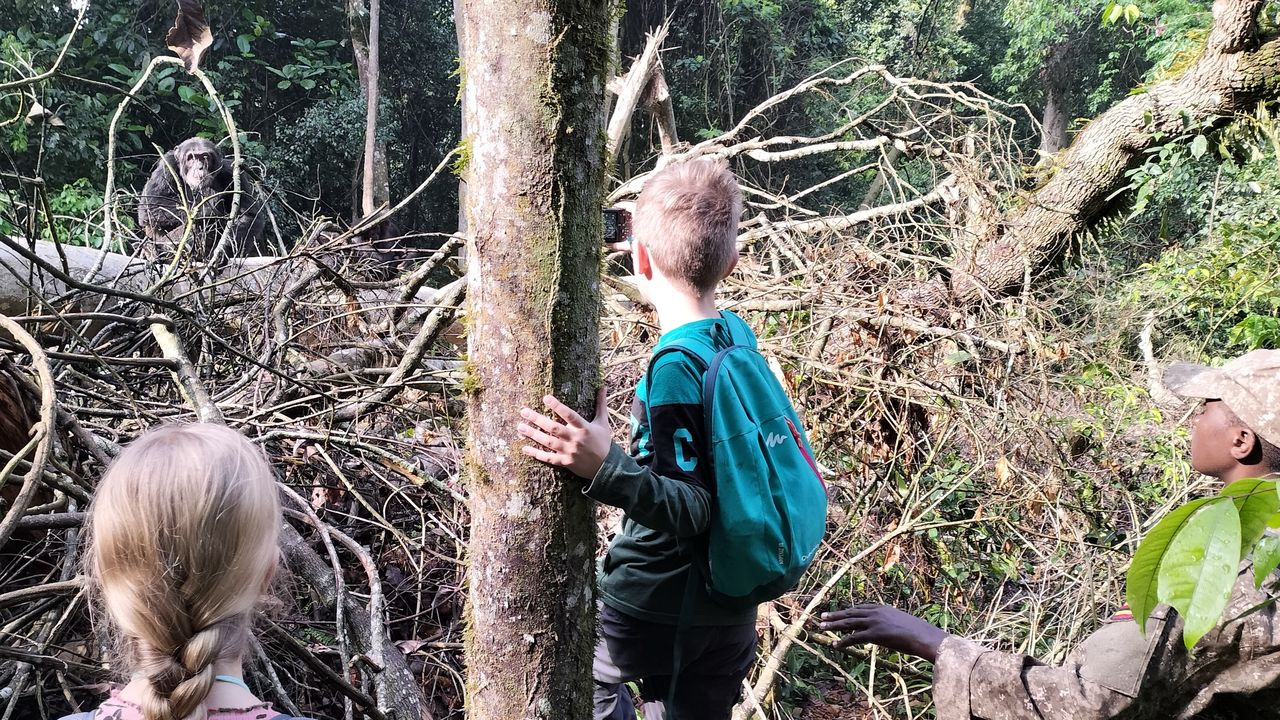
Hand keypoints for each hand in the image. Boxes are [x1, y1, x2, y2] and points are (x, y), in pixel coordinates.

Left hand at [517, 387, 611, 480]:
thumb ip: (600, 404)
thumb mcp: (603, 423)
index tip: (546, 397)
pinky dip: (536, 454)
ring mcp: (569, 452)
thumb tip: (603, 387)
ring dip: (533, 435)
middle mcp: (576, 440)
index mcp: (584, 428)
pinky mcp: (565, 462)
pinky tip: (525, 448)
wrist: (605, 467)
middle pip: (554, 428)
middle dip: (538, 419)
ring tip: (520, 427)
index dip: (558, 406)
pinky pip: (549, 458)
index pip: (570, 415)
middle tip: (524, 411)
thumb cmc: (603, 442)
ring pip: (548, 443)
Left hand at [818, 604, 949, 661]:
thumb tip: (886, 629)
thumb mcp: (899, 622)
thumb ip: (889, 623)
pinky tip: (835, 645)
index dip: (847, 611)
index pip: (859, 608)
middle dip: (835, 615)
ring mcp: (874, 622)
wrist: (923, 636)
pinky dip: (843, 641)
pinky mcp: (875, 634)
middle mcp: (875, 612)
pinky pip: (854, 638)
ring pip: (849, 623)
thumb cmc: (916, 632)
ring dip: (833, 625)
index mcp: (881, 608)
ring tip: (821, 627)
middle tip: (822, 617)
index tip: (838, 612)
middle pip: (850, 613)